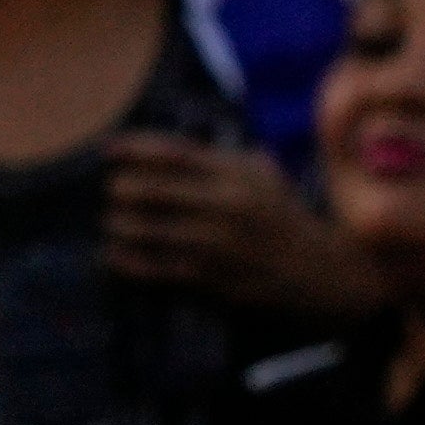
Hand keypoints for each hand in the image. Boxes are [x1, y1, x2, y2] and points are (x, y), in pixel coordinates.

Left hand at [99, 135, 377, 322]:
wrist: (317, 269)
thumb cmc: (281, 216)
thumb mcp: (261, 174)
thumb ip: (218, 158)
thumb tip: (165, 147)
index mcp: (235, 173)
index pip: (173, 152)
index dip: (134, 148)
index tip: (108, 148)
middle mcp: (223, 203)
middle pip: (149, 189)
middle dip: (120, 190)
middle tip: (112, 192)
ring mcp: (215, 242)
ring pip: (144, 230)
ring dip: (119, 226)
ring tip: (112, 224)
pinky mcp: (210, 277)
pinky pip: (154, 268)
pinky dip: (127, 261)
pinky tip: (113, 255)